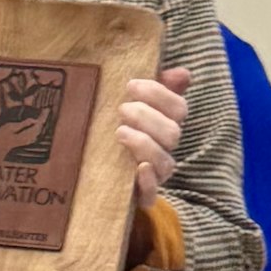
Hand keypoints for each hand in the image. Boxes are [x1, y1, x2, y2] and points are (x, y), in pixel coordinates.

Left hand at [117, 65, 189, 207]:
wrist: (86, 168)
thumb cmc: (112, 126)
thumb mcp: (129, 103)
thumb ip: (155, 86)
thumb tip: (184, 74)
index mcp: (165, 124)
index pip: (179, 108)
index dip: (159, 94)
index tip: (131, 85)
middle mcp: (164, 149)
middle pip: (173, 134)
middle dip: (148, 118)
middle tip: (122, 109)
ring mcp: (154, 175)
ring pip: (166, 163)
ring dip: (145, 144)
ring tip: (119, 132)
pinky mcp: (138, 196)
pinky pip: (150, 195)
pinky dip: (148, 182)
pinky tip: (138, 169)